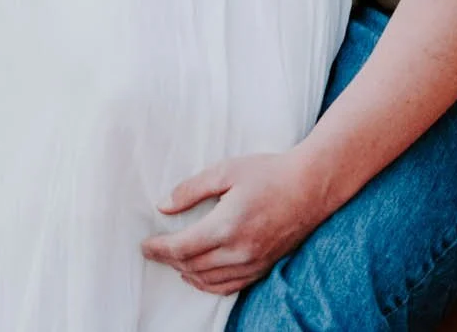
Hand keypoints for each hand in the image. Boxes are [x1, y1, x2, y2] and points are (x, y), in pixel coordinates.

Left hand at [142, 151, 332, 295]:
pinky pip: (229, 286)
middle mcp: (239, 251)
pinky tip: (199, 275)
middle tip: (154, 250)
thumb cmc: (270, 173)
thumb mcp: (226, 170)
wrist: (311, 186)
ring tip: (173, 261)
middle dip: (168, 260)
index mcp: (226, 226)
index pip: (181, 248)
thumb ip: (191, 189)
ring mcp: (252, 263)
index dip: (158, 249)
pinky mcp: (263, 267)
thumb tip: (163, 206)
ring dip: (185, 273)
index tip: (145, 246)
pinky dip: (208, 284)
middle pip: (191, 266)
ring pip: (208, 280)